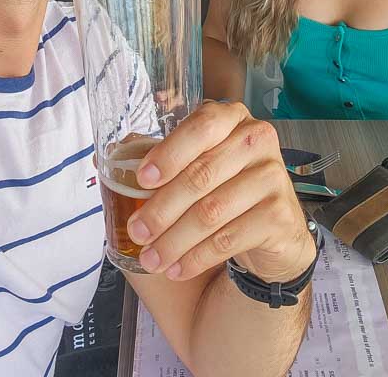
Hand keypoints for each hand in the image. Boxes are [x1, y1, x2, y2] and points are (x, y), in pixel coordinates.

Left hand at [125, 101, 316, 283]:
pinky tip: (178, 268)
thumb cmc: (225, 190)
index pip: (201, 127)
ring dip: (174, 240)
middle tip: (137, 232)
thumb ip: (161, 160)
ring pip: (212, 211)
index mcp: (233, 119)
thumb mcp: (196, 167)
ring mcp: (274, 176)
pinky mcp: (281, 215)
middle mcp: (258, 140)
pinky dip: (197, 257)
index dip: (169, 153)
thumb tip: (105, 159)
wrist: (273, 231)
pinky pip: (230, 238)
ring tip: (152, 259)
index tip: (141, 180)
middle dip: (162, 209)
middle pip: (201, 175)